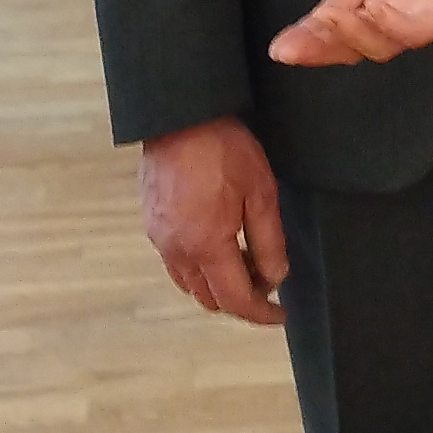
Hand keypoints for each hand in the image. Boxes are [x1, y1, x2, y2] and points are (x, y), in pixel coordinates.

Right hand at [140, 116, 288, 325]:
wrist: (179, 117)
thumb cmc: (224, 150)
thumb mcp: (261, 193)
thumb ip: (269, 242)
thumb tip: (275, 279)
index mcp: (206, 246)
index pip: (236, 300)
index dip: (261, 314)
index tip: (280, 315)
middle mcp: (177, 251)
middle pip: (210, 299)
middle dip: (241, 299)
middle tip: (266, 279)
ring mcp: (159, 239)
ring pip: (190, 285)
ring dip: (218, 286)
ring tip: (244, 261)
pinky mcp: (152, 225)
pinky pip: (176, 264)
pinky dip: (199, 269)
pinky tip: (217, 245)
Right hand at [271, 0, 432, 68]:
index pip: (330, 15)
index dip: (306, 32)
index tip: (279, 44)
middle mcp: (388, 0)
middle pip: (345, 40)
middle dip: (317, 47)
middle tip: (292, 47)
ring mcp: (416, 9)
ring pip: (373, 46)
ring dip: (348, 39)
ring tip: (330, 20)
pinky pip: (410, 34)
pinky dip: (386, 30)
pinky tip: (370, 13)